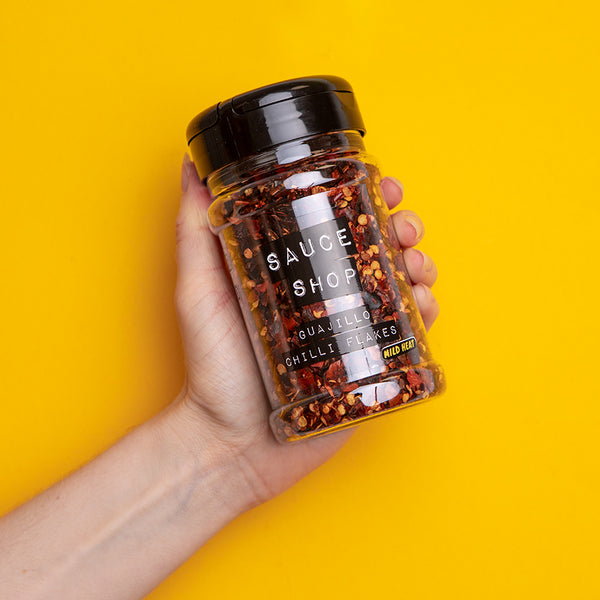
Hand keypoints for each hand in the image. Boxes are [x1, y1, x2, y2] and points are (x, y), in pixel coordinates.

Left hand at [172, 156, 439, 506]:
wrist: (230, 444)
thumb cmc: (211, 370)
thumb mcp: (198, 291)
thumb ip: (193, 231)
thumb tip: (192, 166)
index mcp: (294, 270)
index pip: (337, 220)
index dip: (366, 195)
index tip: (381, 184)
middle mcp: (326, 294)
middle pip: (378, 246)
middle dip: (404, 227)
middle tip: (404, 229)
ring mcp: (349, 328)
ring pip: (401, 283)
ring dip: (421, 265)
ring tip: (416, 267)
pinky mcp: (367, 364)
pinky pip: (407, 332)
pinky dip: (424, 313)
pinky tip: (421, 305)